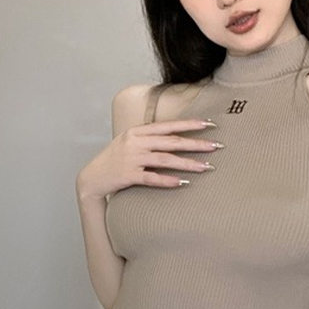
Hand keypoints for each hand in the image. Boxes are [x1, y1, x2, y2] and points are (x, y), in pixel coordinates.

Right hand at [76, 119, 219, 199]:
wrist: (92, 178)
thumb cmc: (114, 160)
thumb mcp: (129, 143)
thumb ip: (148, 139)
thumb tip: (175, 137)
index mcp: (137, 131)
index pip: (168, 126)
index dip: (189, 124)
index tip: (209, 124)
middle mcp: (135, 142)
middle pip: (171, 142)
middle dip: (196, 143)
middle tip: (216, 146)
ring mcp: (132, 159)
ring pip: (165, 160)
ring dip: (188, 163)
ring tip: (206, 167)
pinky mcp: (128, 175)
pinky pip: (152, 178)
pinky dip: (168, 180)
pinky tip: (182, 183)